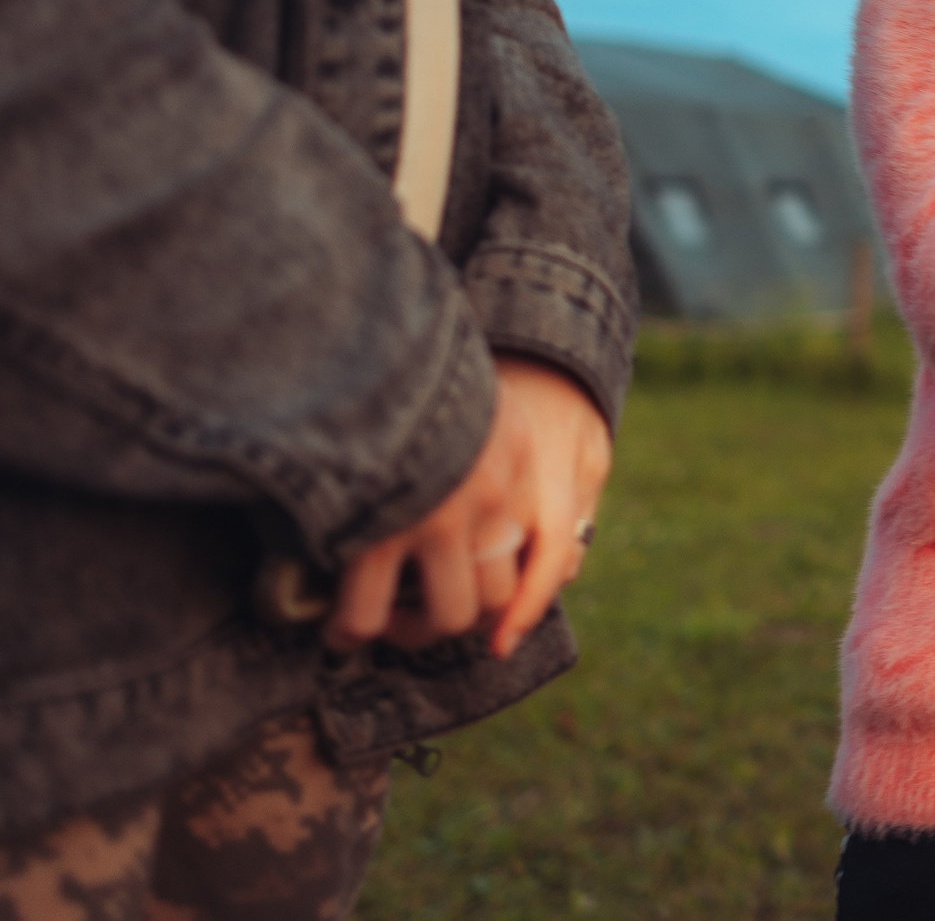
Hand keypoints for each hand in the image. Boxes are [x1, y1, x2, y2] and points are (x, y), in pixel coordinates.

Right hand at [326, 355, 611, 659]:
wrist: (376, 338)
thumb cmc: (428, 367)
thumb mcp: (491, 398)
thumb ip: (509, 448)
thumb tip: (524, 506)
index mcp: (527, 465)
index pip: (552, 558)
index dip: (527, 606)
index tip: (501, 640)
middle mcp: (494, 500)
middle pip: (498, 596)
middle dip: (460, 617)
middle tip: (420, 619)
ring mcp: (438, 519)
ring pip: (446, 613)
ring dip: (413, 629)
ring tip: (382, 623)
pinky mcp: (376, 530)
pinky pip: (367, 610)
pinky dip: (353, 629)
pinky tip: (339, 628)